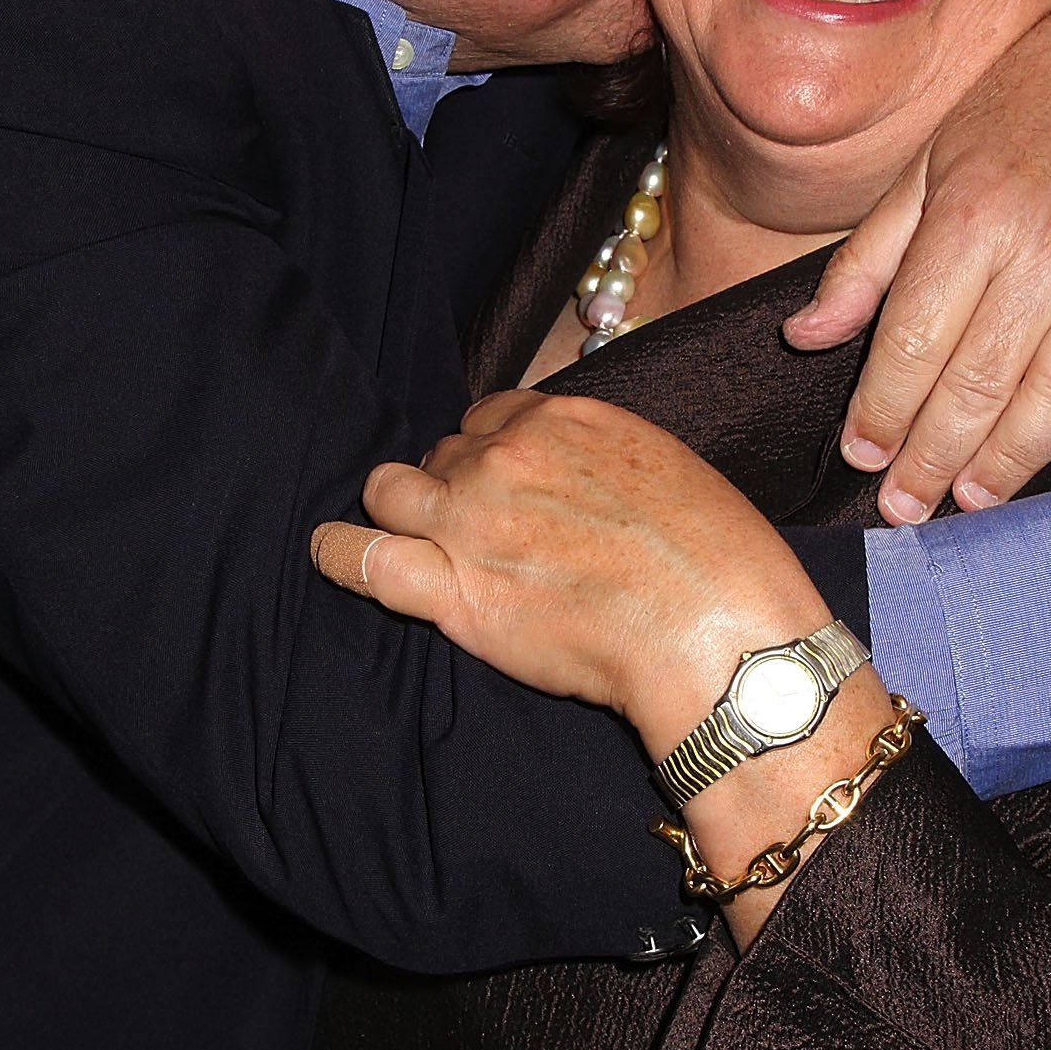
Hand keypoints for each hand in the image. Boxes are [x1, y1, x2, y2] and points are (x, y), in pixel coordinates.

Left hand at [313, 391, 896, 942]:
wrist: (719, 632)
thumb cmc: (719, 560)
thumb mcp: (668, 471)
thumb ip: (604, 462)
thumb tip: (584, 479)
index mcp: (563, 420)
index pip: (490, 418)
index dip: (488, 452)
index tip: (502, 485)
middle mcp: (506, 457)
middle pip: (440, 455)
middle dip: (450, 487)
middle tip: (481, 534)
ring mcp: (471, 521)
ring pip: (390, 493)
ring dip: (398, 514)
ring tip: (408, 542)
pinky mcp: (452, 591)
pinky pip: (364, 560)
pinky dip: (340, 557)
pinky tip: (331, 555)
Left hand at [782, 0, 1050, 521]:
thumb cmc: (1019, 113)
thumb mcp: (926, 166)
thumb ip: (867, 259)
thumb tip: (803, 336)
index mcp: (970, 217)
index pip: (913, 342)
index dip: (882, 410)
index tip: (861, 456)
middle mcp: (1045, 249)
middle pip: (978, 383)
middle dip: (932, 458)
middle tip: (906, 509)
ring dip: (1012, 460)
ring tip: (974, 500)